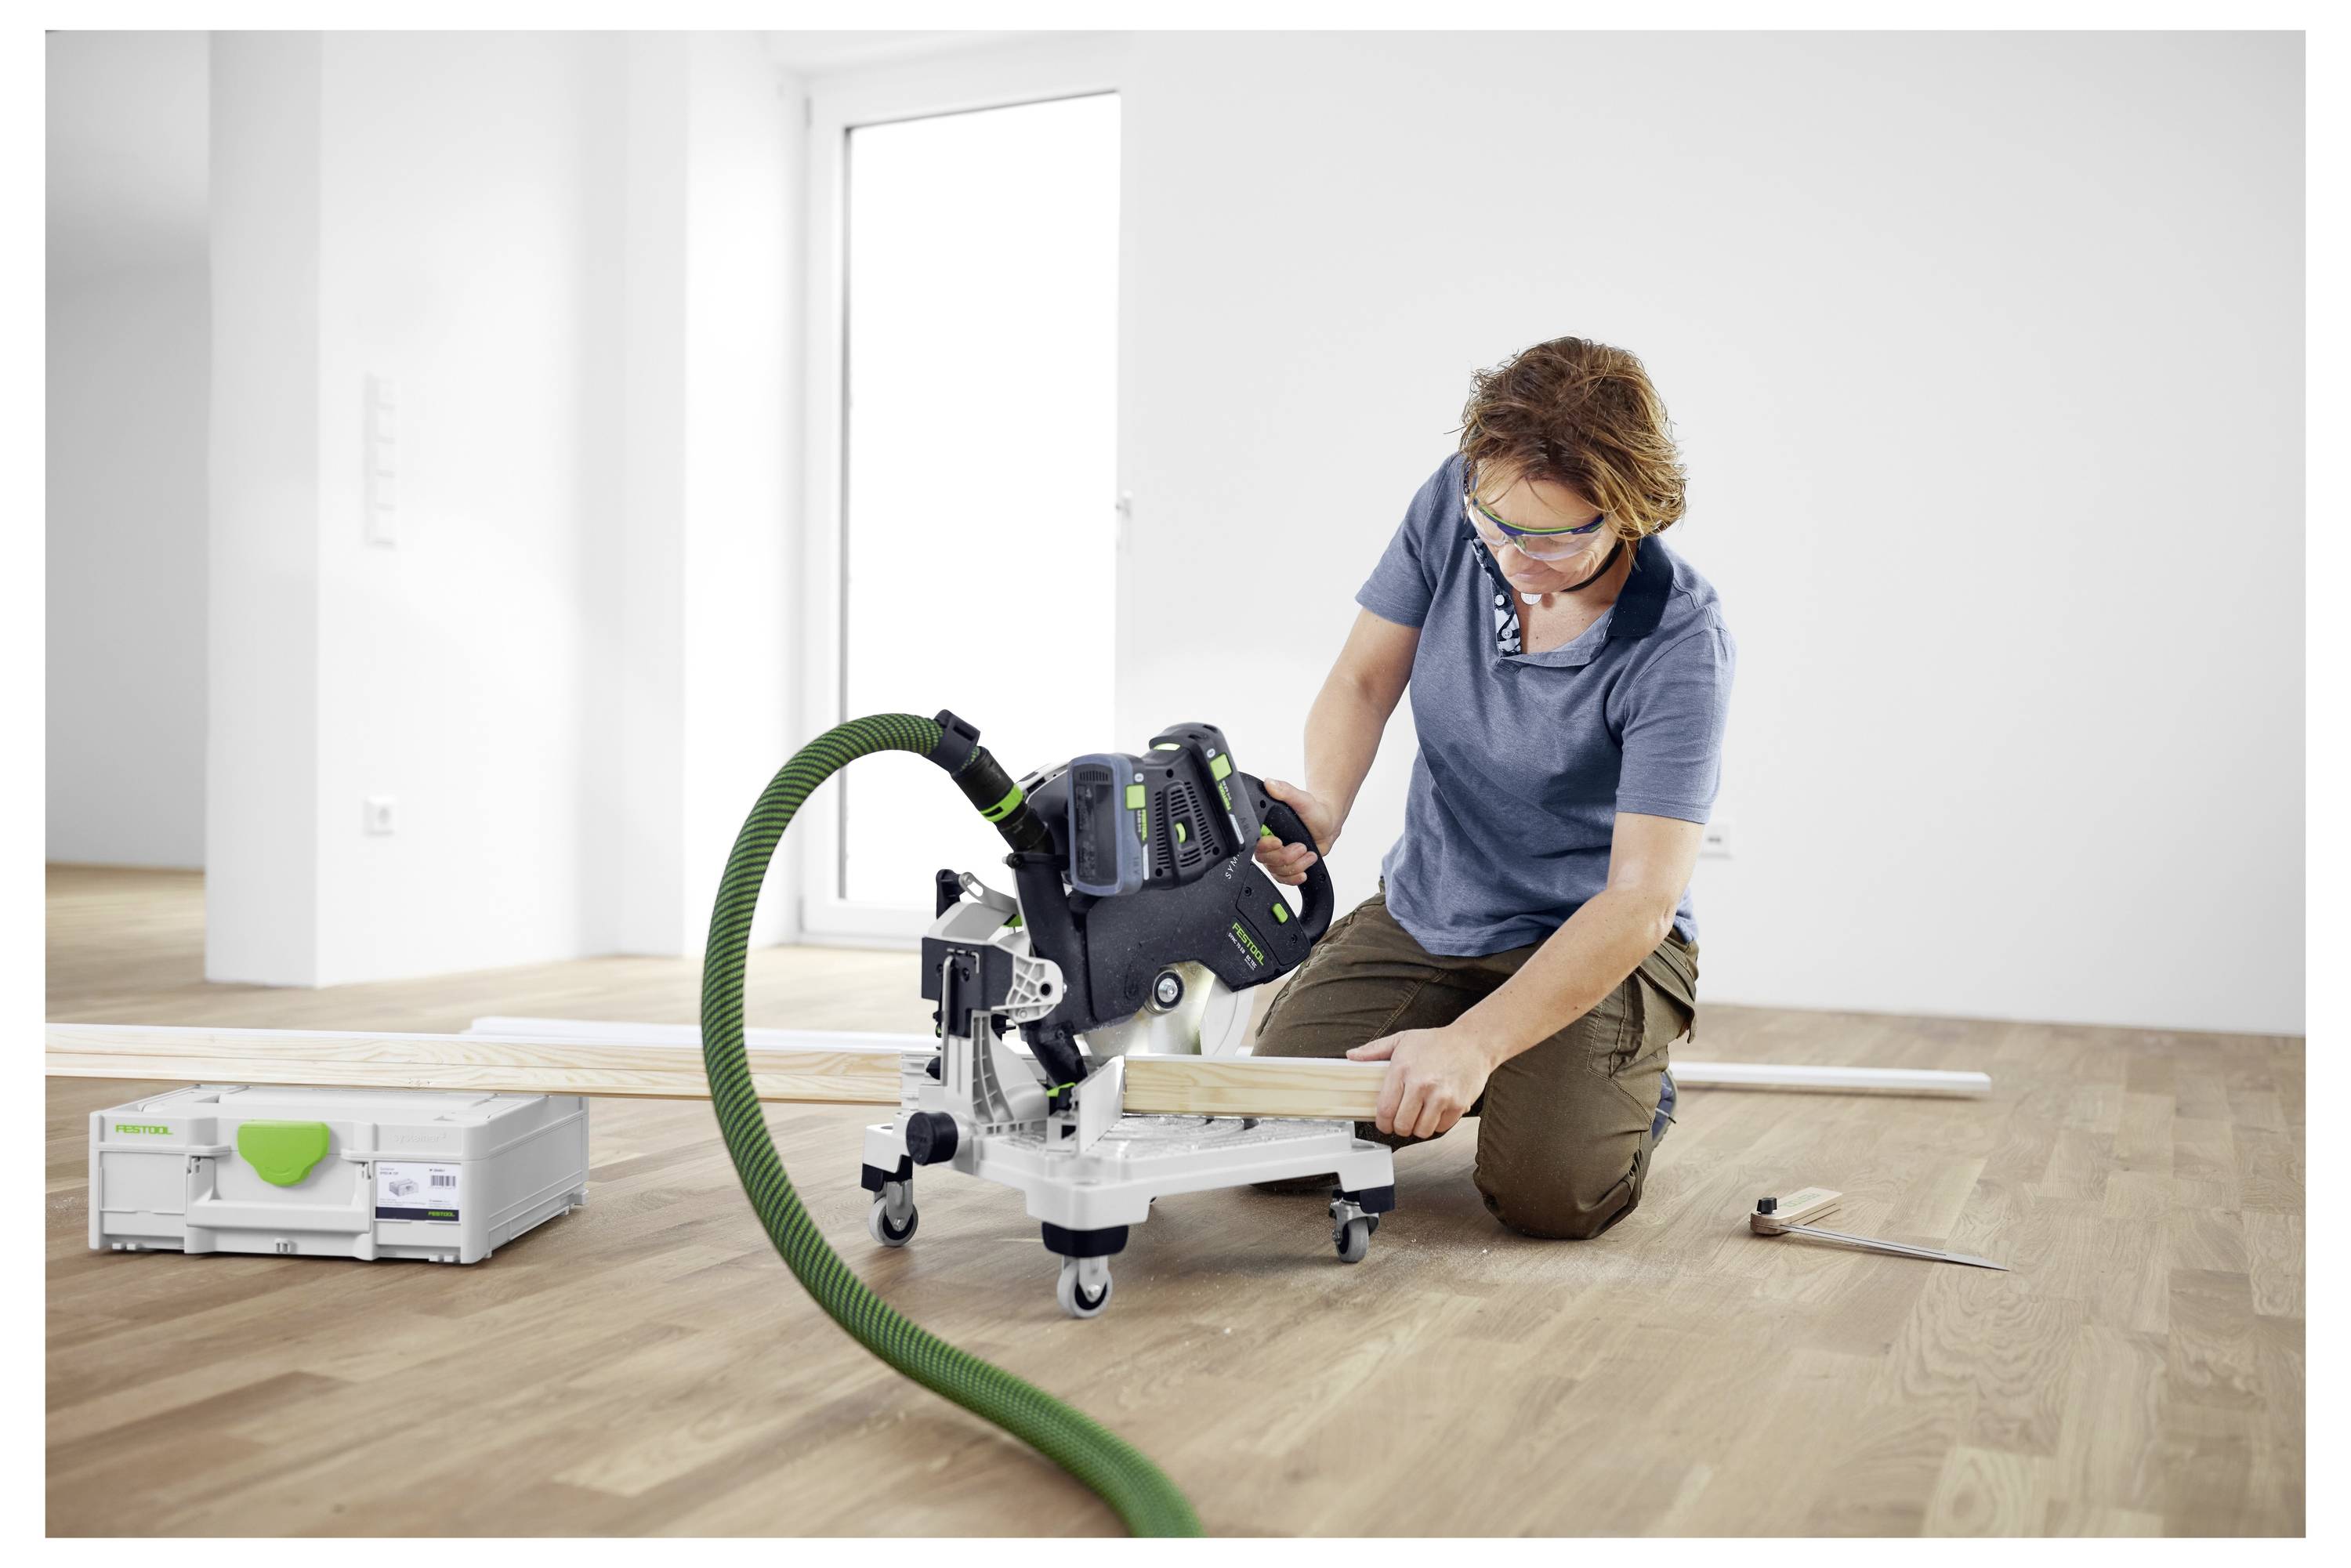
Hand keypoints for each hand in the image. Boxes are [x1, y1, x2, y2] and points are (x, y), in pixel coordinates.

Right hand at [1253, 778, 1341, 886]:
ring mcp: (1276, 855)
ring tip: (1307, 853)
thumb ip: (1286, 791)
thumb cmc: (1313, 811)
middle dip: (1285, 856)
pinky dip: (1292, 878)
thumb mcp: (1302, 798)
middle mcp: (1268, 842)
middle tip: (1301, 847)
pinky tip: (1302, 873)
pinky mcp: (1285, 865)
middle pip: (1266, 860)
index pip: (1255, 843)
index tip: (1279, 841)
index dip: (1266, 846)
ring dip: (1294, 865)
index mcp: (1266, 826)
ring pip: (1276, 870)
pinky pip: (1282, 878)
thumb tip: (1270, 783)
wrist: (1326, 823)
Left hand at [1348, 1025, 1494, 1139]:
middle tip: (1403, 1120)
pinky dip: (1437, 1124)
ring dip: (1419, 1127)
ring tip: (1420, 1115)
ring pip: (1422, 1131)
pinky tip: (1436, 1111)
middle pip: (1402, 1125)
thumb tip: (1352, 1056)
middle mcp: (1422, 1084)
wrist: (1473, 1042)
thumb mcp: (1402, 1040)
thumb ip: (1374, 1050)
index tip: (1385, 1123)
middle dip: (1400, 1127)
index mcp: (1403, 1069)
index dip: (1382, 1122)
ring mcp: (1442, 1096)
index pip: (1384, 1109)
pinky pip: (1441, 1128)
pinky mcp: (1459, 1105)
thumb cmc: (1437, 1042)